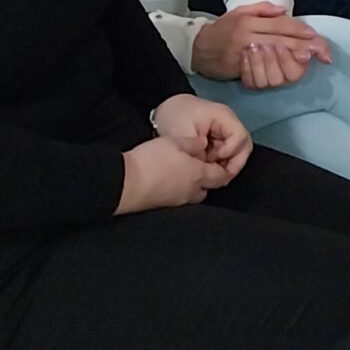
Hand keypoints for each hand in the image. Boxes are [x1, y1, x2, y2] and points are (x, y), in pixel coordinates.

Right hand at [117, 133, 232, 212]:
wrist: (125, 183)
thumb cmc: (153, 159)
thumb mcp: (175, 142)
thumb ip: (193, 143)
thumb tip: (203, 144)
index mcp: (199, 175)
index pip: (221, 176)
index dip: (224, 168)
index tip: (221, 161)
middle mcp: (191, 191)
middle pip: (208, 188)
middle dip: (208, 179)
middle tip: (201, 166)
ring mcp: (176, 202)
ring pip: (193, 195)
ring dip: (193, 186)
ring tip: (183, 173)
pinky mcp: (162, 206)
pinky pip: (178, 199)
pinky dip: (178, 191)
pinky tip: (168, 181)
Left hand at [151, 93, 251, 178]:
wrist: (166, 110)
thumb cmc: (174, 118)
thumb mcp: (181, 134)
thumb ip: (196, 152)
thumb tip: (207, 169)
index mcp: (224, 116)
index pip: (240, 137)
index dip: (231, 152)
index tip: (212, 161)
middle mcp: (230, 123)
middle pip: (244, 146)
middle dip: (234, 163)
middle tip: (219, 177)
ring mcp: (227, 131)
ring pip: (239, 152)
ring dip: (227, 165)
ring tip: (212, 174)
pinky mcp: (222, 138)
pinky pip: (229, 153)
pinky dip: (221, 163)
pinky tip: (208, 169)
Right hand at [188, 2, 331, 88]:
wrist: (197, 48)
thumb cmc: (222, 28)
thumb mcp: (240, 11)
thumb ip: (263, 9)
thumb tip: (284, 11)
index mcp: (250, 22)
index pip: (283, 25)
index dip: (302, 31)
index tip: (318, 37)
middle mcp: (249, 37)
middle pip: (283, 41)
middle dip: (304, 46)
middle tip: (322, 51)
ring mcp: (244, 55)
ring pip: (274, 59)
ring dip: (292, 60)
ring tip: (307, 59)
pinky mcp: (239, 70)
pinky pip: (261, 73)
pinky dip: (275, 73)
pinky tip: (287, 72)